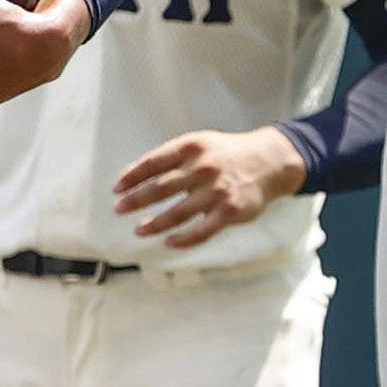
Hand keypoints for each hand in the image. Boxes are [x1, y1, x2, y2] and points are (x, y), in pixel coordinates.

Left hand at [111, 127, 309, 248]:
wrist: (269, 163)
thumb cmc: (227, 154)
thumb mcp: (200, 144)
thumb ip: (173, 157)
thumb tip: (138, 175)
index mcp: (190, 148)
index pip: (153, 163)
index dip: (132, 176)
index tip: (117, 188)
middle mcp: (201, 168)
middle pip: (160, 187)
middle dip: (136, 200)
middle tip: (119, 209)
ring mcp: (215, 191)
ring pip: (177, 212)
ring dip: (154, 224)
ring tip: (139, 229)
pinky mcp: (228, 211)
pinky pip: (201, 231)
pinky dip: (183, 239)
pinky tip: (169, 242)